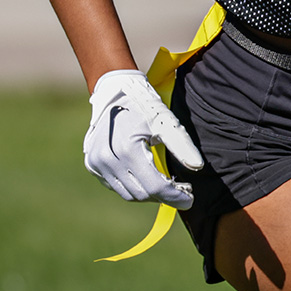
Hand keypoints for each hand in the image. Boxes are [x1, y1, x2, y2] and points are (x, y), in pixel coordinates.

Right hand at [83, 69, 204, 207]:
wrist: (114, 90)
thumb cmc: (144, 105)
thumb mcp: (166, 122)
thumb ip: (182, 146)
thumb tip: (198, 167)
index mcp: (127, 149)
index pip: (154, 186)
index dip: (174, 196)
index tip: (189, 200)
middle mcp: (107, 160)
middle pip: (141, 193)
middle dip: (164, 196)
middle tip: (182, 192)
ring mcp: (96, 164)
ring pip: (128, 193)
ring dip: (149, 194)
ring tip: (168, 187)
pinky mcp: (92, 165)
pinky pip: (116, 185)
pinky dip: (134, 186)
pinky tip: (148, 178)